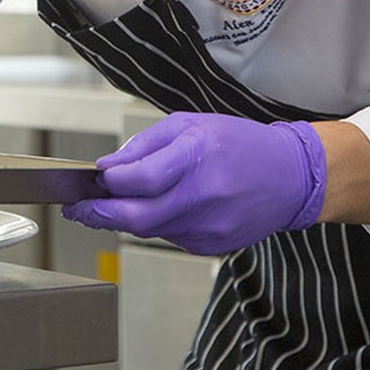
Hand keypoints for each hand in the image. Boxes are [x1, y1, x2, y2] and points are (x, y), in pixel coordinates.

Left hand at [61, 112, 325, 254]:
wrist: (292, 177)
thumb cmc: (241, 144)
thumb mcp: (191, 125)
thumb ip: (145, 145)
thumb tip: (108, 166)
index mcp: (197, 156)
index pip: (139, 179)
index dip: (109, 182)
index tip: (94, 178)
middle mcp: (204, 195)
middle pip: (135, 216)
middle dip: (97, 214)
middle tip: (77, 209)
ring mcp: (209, 225)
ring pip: (148, 229)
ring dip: (122, 219)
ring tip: (107, 205)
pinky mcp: (211, 244)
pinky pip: (168, 236)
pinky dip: (153, 224)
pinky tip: (154, 209)